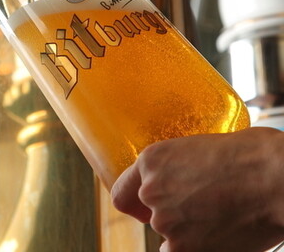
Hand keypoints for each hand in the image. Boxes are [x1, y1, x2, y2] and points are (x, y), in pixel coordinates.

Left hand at [111, 127, 283, 251]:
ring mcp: (165, 221)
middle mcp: (150, 190)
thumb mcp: (198, 149)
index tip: (145, 210)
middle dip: (174, 215)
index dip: (137, 204)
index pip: (123, 193)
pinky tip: (219, 236)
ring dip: (189, 234)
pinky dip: (197, 249)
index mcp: (151, 160)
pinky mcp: (182, 249)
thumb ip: (176, 169)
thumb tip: (178, 183)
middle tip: (206, 208)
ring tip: (221, 218)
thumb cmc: (251, 157)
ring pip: (170, 237)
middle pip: (152, 217)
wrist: (275, 178)